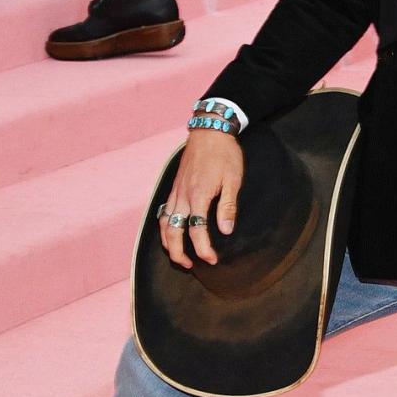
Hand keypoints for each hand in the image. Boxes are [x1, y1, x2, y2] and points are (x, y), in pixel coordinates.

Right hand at [159, 129, 243, 268]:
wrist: (210, 131)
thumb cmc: (224, 154)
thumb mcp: (233, 179)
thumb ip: (228, 206)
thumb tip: (225, 230)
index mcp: (198, 195)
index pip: (196, 230)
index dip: (203, 249)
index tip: (212, 260)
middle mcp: (182, 195)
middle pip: (173, 232)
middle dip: (178, 253)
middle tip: (190, 265)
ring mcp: (175, 191)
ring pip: (164, 224)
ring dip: (168, 243)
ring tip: (178, 256)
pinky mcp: (174, 187)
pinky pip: (163, 212)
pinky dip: (164, 228)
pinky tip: (171, 234)